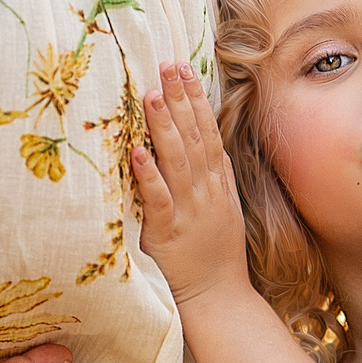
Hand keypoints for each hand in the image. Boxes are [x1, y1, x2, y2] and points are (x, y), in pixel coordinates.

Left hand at [134, 61, 252, 307]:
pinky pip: (159, 200)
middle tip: (167, 64)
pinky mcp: (169, 233)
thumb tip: (208, 143)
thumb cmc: (216, 254)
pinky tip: (137, 152)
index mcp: (217, 182)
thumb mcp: (224, 208)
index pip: (207, 131)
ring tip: (150, 94)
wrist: (221, 298)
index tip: (183, 66)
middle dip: (180, 98)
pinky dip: (149, 175)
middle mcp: (206, 191)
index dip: (196, 98)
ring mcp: (190, 210)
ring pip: (177, 161)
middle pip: (194, 137)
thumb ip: (215, 176)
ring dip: (164, 126)